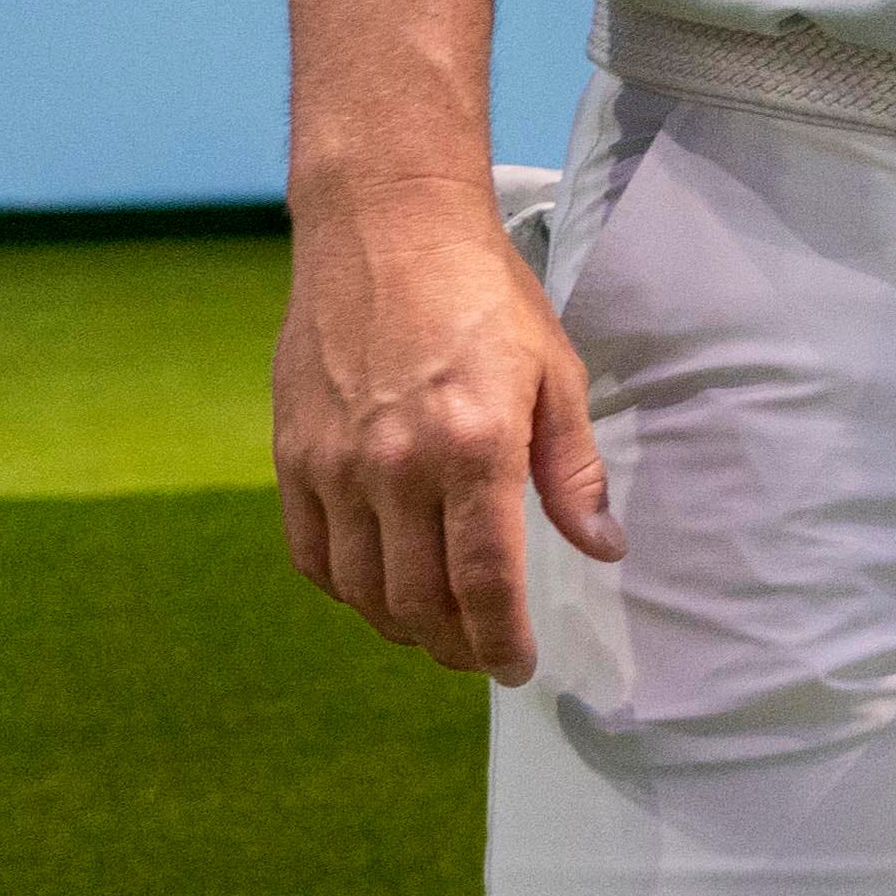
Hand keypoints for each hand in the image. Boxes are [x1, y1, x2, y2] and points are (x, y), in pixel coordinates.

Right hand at [274, 176, 614, 680]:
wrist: (385, 229)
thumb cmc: (483, 295)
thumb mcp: (553, 372)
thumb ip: (573, 469)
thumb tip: (602, 547)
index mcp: (473, 448)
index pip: (485, 581)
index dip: (501, 639)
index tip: (517, 667)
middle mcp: (396, 468)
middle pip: (418, 600)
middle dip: (455, 645)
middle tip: (481, 655)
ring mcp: (335, 466)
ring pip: (362, 589)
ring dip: (402, 626)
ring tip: (436, 632)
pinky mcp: (293, 456)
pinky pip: (311, 554)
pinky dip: (345, 590)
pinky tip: (377, 589)